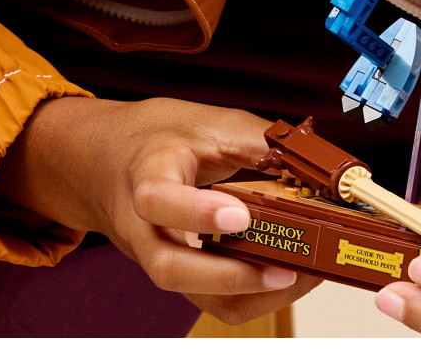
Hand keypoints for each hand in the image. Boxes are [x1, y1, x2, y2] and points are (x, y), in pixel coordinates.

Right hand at [0, 96, 320, 324]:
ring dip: (249, 293)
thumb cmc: (161, 138)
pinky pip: (208, 298)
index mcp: (146, 175)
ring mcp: (157, 256)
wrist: (109, 159)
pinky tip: (287, 276)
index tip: (242, 216)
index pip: (158, 201)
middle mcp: (144, 227)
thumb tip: (312, 164)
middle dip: (231, 276)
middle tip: (284, 268)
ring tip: (299, 276)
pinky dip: (249, 295)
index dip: (198, 213)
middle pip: (170, 268)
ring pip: (192, 295)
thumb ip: (257, 142)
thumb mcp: (209, 123)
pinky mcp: (177, 271)